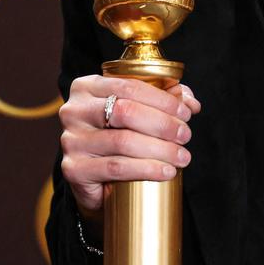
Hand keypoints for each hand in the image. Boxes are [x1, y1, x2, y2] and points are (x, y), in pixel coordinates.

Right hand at [58, 75, 200, 226]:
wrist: (93, 178)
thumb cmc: (118, 135)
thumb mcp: (138, 111)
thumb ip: (164, 100)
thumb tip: (191, 103)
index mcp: (87, 86)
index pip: (130, 87)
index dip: (163, 100)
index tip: (186, 114)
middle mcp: (74, 110)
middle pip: (126, 112)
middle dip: (163, 124)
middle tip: (185, 136)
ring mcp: (71, 140)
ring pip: (123, 141)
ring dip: (160, 149)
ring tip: (182, 156)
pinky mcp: (73, 169)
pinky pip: (116, 167)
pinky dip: (147, 169)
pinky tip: (166, 172)